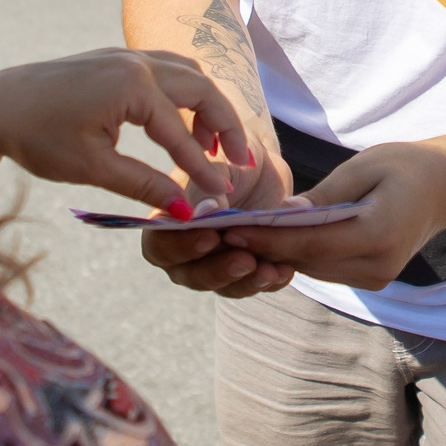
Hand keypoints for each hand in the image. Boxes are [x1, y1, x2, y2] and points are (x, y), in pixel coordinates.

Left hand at [0, 50, 249, 215]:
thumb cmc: (36, 136)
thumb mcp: (92, 168)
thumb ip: (144, 186)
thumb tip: (184, 211)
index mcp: (131, 86)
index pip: (181, 133)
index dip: (204, 168)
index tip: (222, 195)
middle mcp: (135, 62)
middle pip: (202, 89)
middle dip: (225, 127)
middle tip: (238, 163)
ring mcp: (126, 56)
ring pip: (188, 74)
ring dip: (207, 107)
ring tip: (213, 147)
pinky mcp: (116, 59)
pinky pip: (168, 68)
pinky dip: (186, 93)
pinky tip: (182, 122)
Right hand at [140, 142, 299, 297]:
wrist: (255, 163)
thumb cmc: (224, 158)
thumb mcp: (214, 166)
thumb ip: (205, 190)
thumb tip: (204, 214)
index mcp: (166, 224)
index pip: (161, 247)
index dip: (183, 247)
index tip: (211, 237)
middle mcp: (184, 252)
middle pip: (192, 276)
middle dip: (220, 271)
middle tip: (246, 260)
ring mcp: (214, 265)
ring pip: (224, 286)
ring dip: (247, 282)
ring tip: (270, 270)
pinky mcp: (243, 271)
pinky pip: (252, 284)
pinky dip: (269, 280)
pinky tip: (285, 270)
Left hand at [217, 141, 445, 290]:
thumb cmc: (407, 166)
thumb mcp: (365, 166)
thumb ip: (323, 196)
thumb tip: (279, 216)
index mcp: (377, 236)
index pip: (308, 243)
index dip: (265, 237)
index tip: (227, 227)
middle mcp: (375, 267)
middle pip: (303, 261)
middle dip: (259, 245)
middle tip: (216, 230)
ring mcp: (373, 278)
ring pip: (308, 268)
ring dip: (272, 252)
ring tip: (231, 233)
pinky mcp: (368, 278)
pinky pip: (320, 267)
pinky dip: (294, 253)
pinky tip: (266, 237)